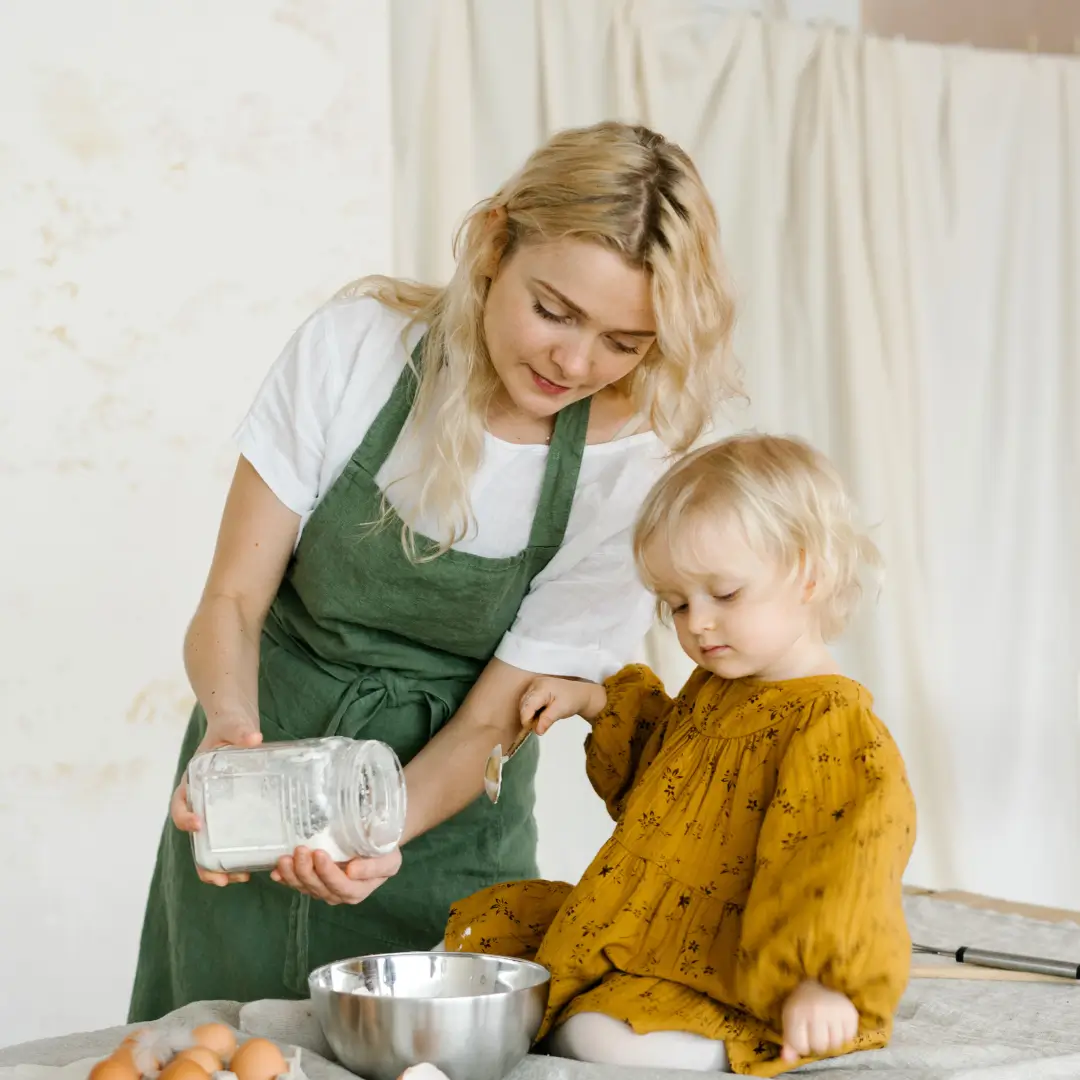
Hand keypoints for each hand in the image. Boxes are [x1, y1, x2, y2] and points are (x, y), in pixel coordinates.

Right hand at [171, 706, 262, 886]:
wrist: (238, 728)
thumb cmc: (230, 728)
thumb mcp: (233, 726)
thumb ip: (240, 730)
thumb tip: (254, 737)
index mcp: (193, 782)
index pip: (180, 803)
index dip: (184, 817)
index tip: (198, 824)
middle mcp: (200, 801)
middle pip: (193, 837)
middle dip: (202, 860)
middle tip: (218, 877)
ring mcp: (217, 810)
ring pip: (210, 845)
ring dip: (218, 866)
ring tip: (235, 880)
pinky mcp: (234, 814)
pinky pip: (231, 838)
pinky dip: (237, 854)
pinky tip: (253, 866)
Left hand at [271, 846, 402, 904]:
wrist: (377, 845)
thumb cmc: (384, 851)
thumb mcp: (390, 859)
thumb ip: (374, 867)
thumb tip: (352, 871)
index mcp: (357, 891)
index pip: (340, 885)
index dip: (327, 872)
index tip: (319, 854)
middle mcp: (338, 894)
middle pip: (318, 887)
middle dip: (306, 870)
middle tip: (301, 850)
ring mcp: (323, 889)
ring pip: (304, 886)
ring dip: (292, 874)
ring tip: (285, 858)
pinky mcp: (312, 882)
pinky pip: (296, 884)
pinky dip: (285, 878)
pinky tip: (276, 872)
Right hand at [520, 676, 606, 732]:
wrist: (580, 694)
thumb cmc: (572, 700)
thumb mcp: (561, 711)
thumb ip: (547, 720)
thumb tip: (537, 731)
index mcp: (542, 688)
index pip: (527, 706)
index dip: (527, 720)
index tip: (533, 729)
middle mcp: (535, 684)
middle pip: (523, 705)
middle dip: (528, 717)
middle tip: (539, 726)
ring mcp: (534, 685)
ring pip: (524, 703)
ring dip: (529, 714)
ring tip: (541, 719)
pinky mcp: (535, 688)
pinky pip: (527, 700)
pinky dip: (531, 709)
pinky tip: (540, 713)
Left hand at [780, 980, 858, 1062]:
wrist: (814, 988)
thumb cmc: (800, 1008)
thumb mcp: (789, 1022)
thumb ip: (788, 1043)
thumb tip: (787, 1060)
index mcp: (796, 1012)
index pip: (801, 1046)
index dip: (802, 1046)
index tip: (803, 1037)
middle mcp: (815, 1010)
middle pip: (820, 1046)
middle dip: (817, 1044)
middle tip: (816, 1034)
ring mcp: (834, 1009)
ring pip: (835, 1044)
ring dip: (831, 1041)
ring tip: (826, 1030)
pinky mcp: (849, 1011)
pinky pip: (849, 1037)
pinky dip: (844, 1036)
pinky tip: (836, 1026)